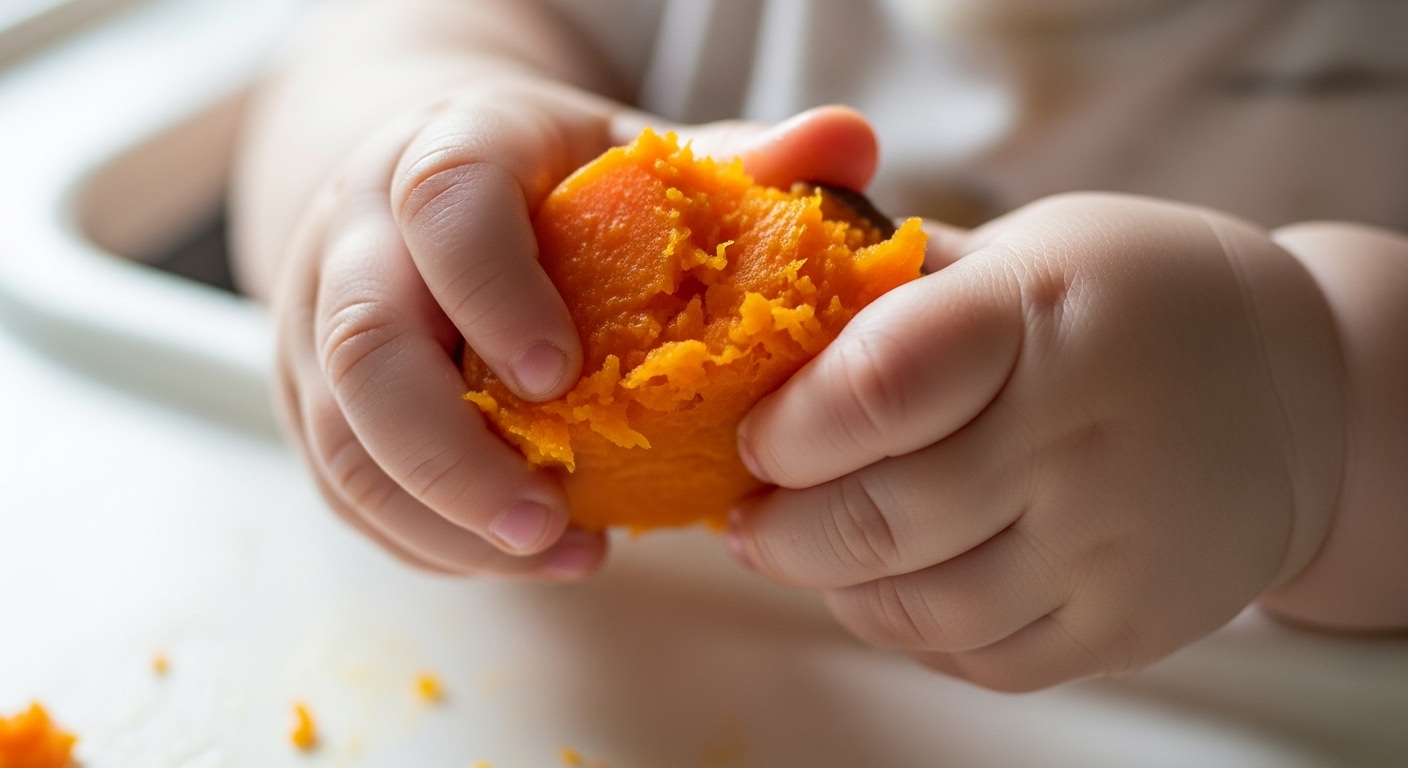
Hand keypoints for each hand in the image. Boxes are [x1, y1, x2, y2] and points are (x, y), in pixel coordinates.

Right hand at [270, 76, 878, 576]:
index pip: (442, 205)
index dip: (492, 292)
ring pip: (337, 438)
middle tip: (545, 521)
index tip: (561, 378)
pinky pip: (345, 488)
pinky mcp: (314, 398)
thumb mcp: (636, 158)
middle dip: (446, 451)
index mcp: (446, 151)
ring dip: (438, 516)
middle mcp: (359, 233)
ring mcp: (320, 322)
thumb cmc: (552, 183)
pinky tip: (522, 556)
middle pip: (361, 346)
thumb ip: (736, 160)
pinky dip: (428, 537)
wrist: (429, 192)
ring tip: (551, 554)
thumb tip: (850, 144)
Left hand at [729, 193, 1345, 689]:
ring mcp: (1110, 542)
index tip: (756, 433)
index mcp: (1037, 317)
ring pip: (920, 609)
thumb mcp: (1026, 248)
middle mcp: (1079, 436)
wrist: (1293, 387)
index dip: (789, 425)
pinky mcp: (1128, 622)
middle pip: (880, 518)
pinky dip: (910, 634)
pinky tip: (893, 589)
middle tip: (751, 517)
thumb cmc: (1132, 299)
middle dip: (782, 530)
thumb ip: (902, 283)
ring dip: (836, 588)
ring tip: (809, 553)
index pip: (878, 386)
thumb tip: (774, 315)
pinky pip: (982, 659)